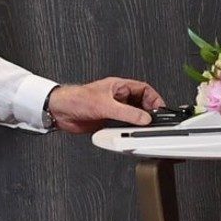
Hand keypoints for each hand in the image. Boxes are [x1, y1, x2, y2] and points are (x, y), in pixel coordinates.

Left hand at [46, 77, 164, 133]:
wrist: (60, 111)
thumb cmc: (77, 99)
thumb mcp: (105, 106)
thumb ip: (127, 113)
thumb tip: (144, 118)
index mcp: (120, 87)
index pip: (144, 90)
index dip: (154, 98)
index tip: (160, 109)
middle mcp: (118, 97)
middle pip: (140, 103)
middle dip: (148, 112)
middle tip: (154, 122)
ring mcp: (112, 109)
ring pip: (131, 115)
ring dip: (137, 122)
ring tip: (143, 129)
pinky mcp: (107, 121)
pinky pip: (122, 125)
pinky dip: (127, 130)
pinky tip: (127, 134)